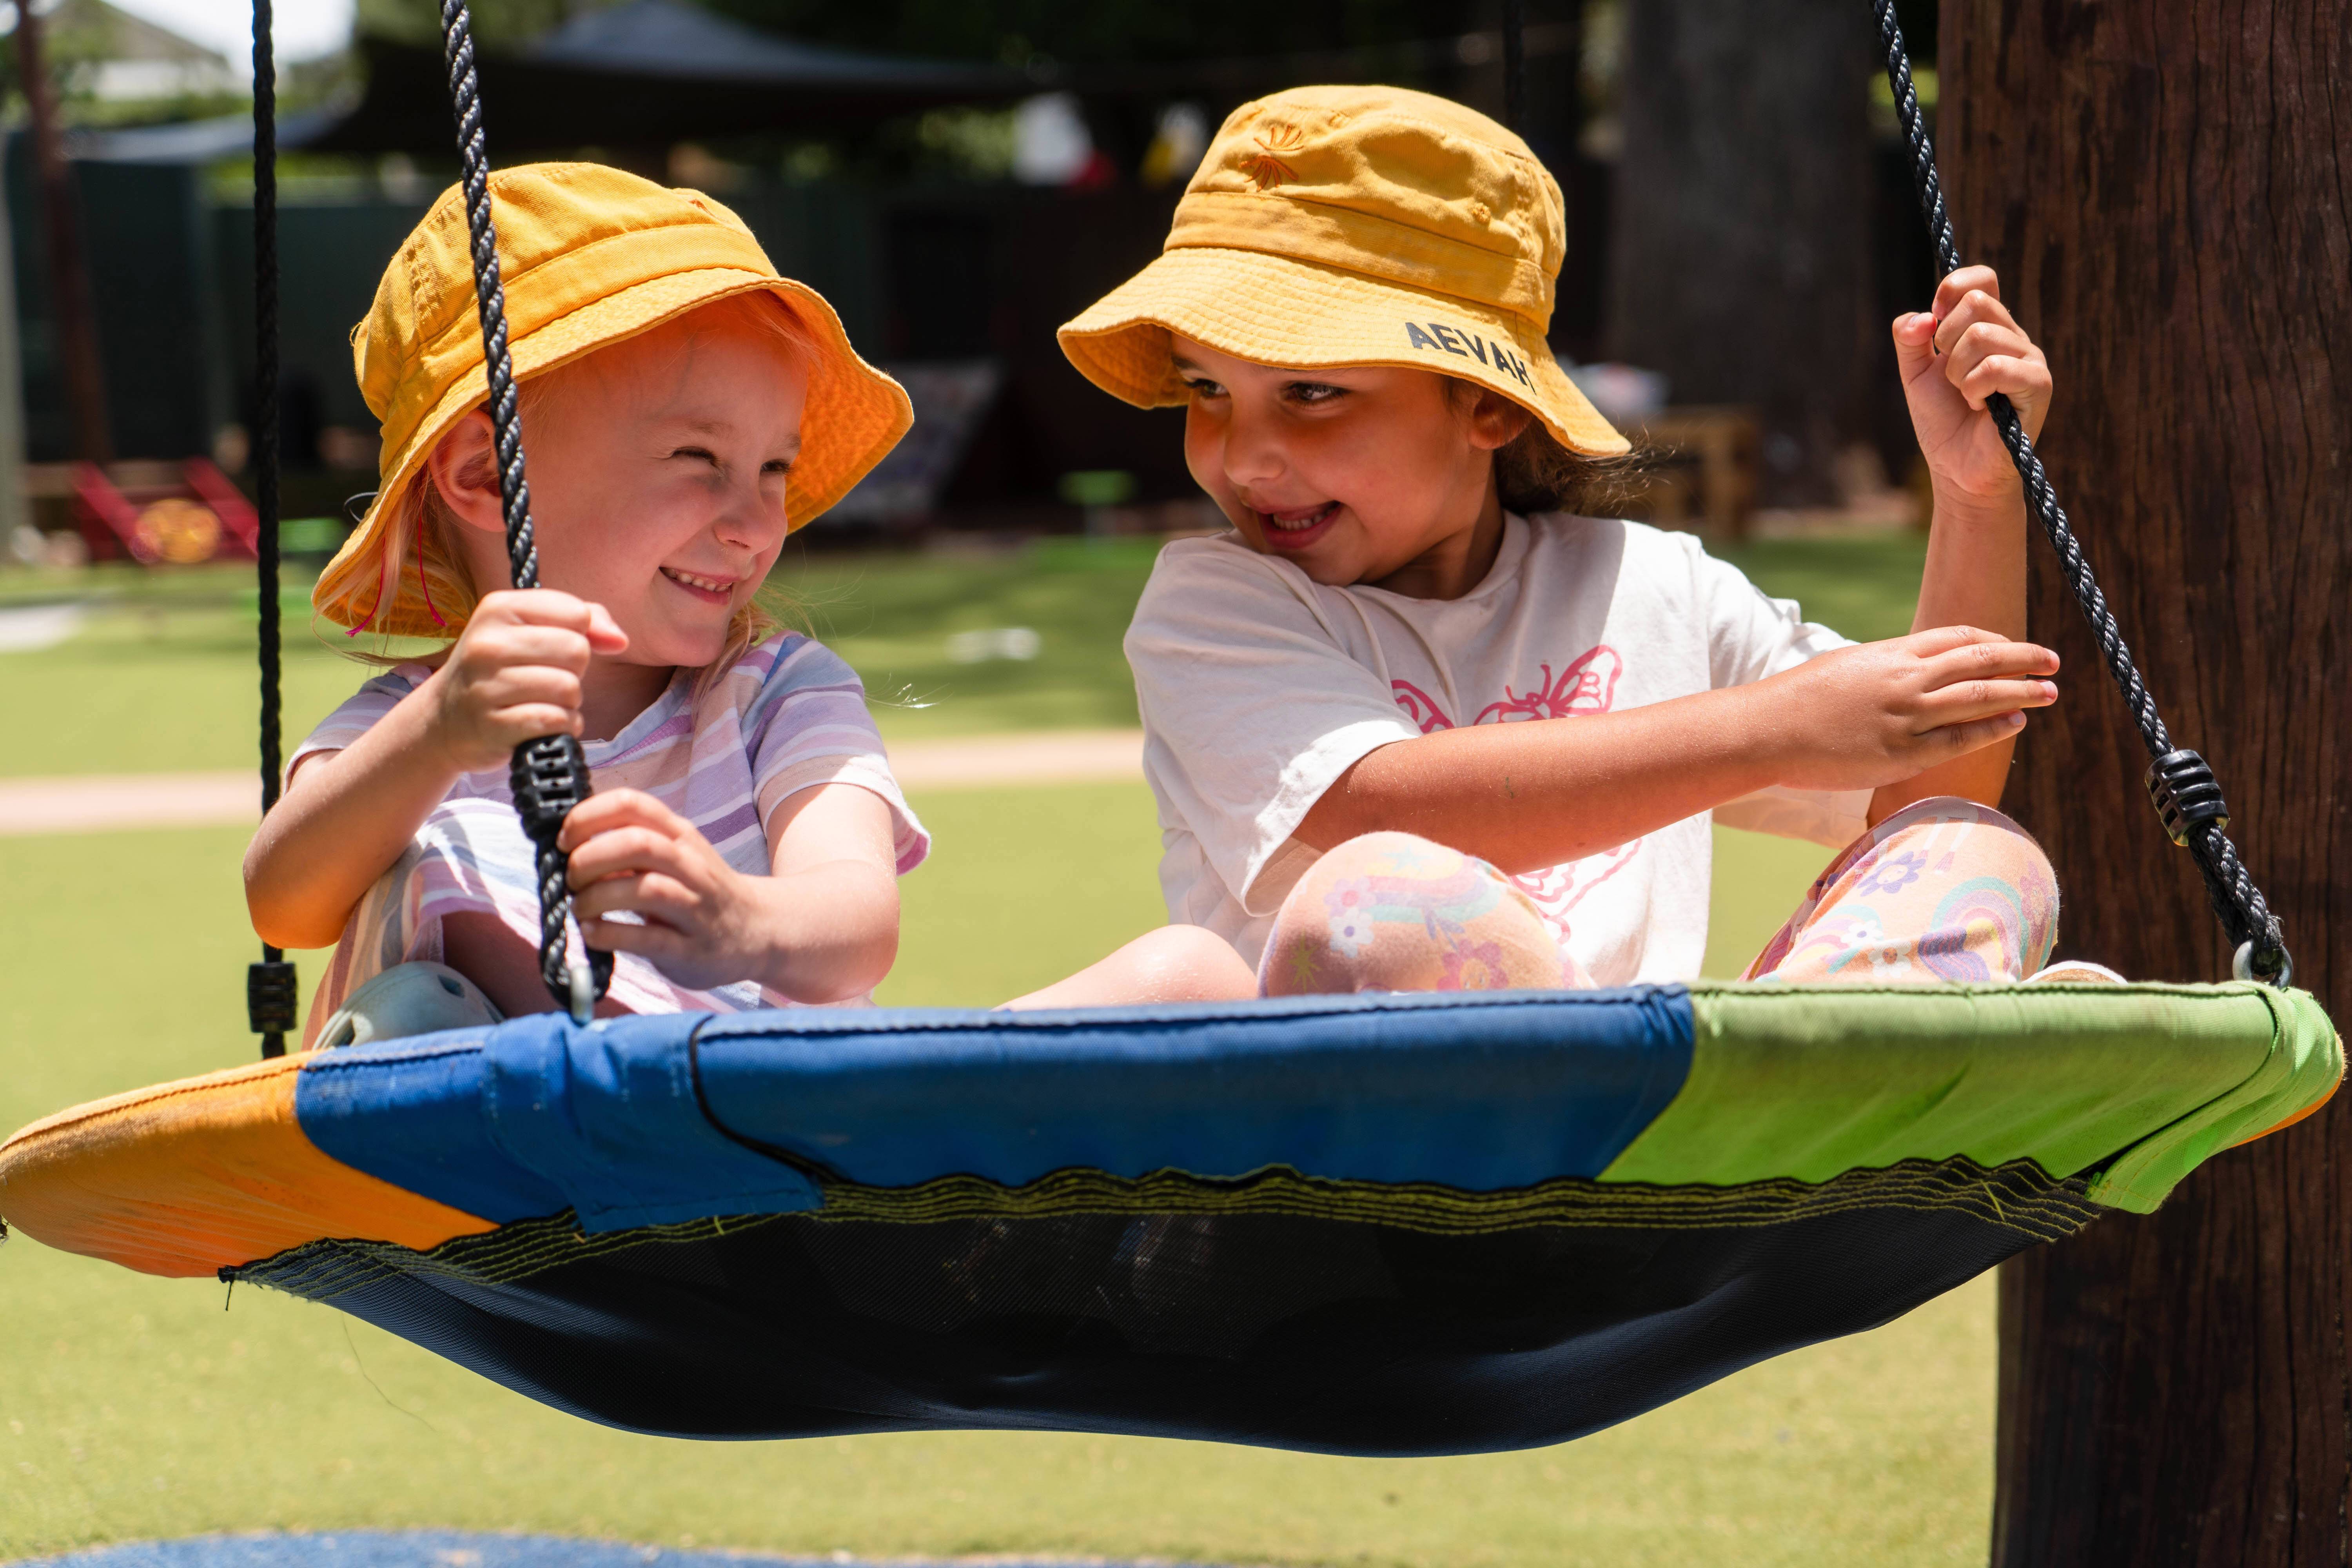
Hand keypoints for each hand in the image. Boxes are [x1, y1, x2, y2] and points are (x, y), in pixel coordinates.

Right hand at [423, 589, 626, 773]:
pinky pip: (556, 721)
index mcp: (498, 608)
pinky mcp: (493, 726)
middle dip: (574, 670)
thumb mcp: (534, 630)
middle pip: (577, 651)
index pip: (576, 613)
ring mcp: (486, 686)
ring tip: (542, 703)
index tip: (554, 649)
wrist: (445, 718)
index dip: (579, 635)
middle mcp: (488, 643)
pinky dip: (562, 727)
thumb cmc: (502, 669)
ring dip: (569, 703)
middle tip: (547, 679)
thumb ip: (587, 621)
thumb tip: (619, 639)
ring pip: (569, 688)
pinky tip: (543, 725)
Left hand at [562, 789, 770, 991]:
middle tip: (571, 878)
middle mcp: (690, 866)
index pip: (632, 804)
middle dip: (589, 858)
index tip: (564, 840)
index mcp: (679, 836)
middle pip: (636, 843)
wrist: (760, 931)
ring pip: (645, 888)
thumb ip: (629, 851)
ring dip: (598, 897)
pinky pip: (648, 938)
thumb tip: (571, 849)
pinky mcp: (691, 949)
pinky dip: (610, 934)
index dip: (587, 817)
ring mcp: (695, 908)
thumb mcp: (673, 859)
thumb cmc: (701, 893)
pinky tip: (593, 934)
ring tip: (580, 908)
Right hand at [1758, 625, 2059, 791]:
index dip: (1995, 641)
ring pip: (1979, 697)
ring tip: (2049, 692)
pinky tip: (2015, 723)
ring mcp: (1906, 717)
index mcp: (1891, 652)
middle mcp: (1905, 679)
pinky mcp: (1901, 754)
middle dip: (2023, 659)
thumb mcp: (1846, 666)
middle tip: (2052, 662)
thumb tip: (1912, 672)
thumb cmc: (1798, 699)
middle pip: (1980, 661)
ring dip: (2021, 692)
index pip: (1959, 638)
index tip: (2015, 647)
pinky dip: (1992, 729)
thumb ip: (1885, 667)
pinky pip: (1959, 739)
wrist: (1766, 731)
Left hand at [1895, 266, 2052, 507]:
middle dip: (1946, 342)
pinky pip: (1997, 366)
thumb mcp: (1916, 374)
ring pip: (1982, 335)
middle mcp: (2015, 337)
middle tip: (1950, 376)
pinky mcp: (2038, 385)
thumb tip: (1921, 316)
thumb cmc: (1943, 421)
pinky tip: (1979, 406)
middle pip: (1976, 303)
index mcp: (1989, 328)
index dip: (1952, 289)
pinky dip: (1974, 388)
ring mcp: (2030, 359)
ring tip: (1966, 397)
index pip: (1981, 280)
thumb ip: (1910, 338)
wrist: (1957, 469)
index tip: (1934, 321)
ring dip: (1958, 372)